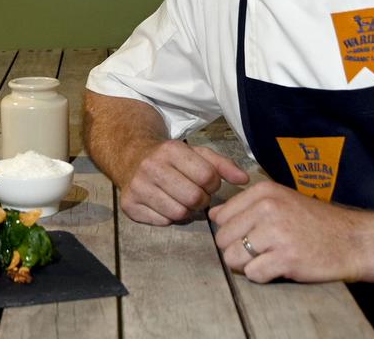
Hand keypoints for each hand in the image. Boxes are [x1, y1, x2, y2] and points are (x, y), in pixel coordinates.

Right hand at [120, 141, 248, 224]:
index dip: (213, 184)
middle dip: (201, 200)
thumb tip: (244, 180)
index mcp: (171, 150)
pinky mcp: (129, 204)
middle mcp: (151, 166)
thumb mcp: (197, 154)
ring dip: (186, 211)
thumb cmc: (171, 159)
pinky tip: (166, 205)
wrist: (131, 157)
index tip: (207, 182)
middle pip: (193, 198)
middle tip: (195, 194)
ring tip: (181, 200)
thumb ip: (223, 165)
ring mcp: (138, 186)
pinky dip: (168, 217)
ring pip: (178, 213)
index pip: (207, 177)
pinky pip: (162, 222)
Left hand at [209, 181, 373, 283]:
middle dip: (237, 250)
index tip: (250, 235)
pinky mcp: (285, 258)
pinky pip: (253, 274)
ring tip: (270, 259)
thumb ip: (248, 206)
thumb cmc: (318, 222)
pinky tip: (281, 267)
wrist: (355, 240)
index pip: (220, 216)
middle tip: (261, 251)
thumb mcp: (282, 200)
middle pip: (222, 238)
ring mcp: (276, 233)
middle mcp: (267, 208)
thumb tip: (213, 216)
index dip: (232, 231)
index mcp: (264, 192)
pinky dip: (263, 276)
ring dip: (248, 264)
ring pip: (233, 258)